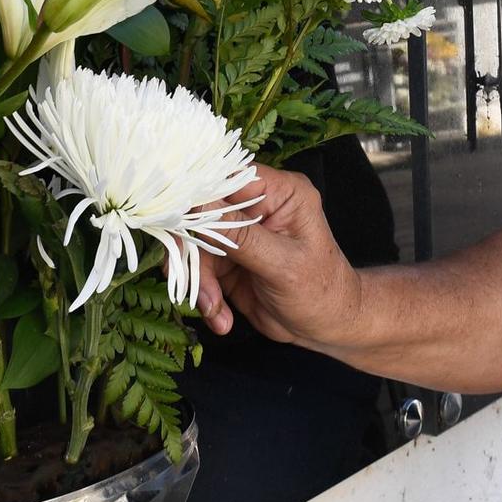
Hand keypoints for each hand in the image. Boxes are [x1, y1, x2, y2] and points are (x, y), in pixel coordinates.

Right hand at [194, 163, 363, 346]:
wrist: (327, 326)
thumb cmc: (322, 290)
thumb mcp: (283, 265)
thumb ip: (241, 237)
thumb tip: (200, 206)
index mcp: (279, 192)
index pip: (228, 176)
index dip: (197, 192)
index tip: (174, 217)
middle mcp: (256, 206)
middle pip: (202, 212)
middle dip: (193, 251)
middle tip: (194, 284)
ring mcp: (239, 233)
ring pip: (195, 245)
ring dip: (199, 282)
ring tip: (215, 310)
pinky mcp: (228, 259)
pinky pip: (200, 270)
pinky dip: (205, 297)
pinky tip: (222, 318)